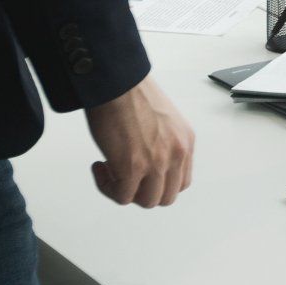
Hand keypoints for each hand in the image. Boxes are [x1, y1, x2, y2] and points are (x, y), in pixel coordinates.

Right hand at [85, 75, 194, 207]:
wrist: (117, 83)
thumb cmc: (132, 94)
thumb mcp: (164, 120)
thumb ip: (163, 142)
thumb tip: (147, 159)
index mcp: (185, 142)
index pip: (181, 181)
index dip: (158, 183)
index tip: (141, 173)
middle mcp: (176, 154)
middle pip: (166, 197)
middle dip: (142, 191)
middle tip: (124, 176)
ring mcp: (157, 163)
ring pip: (146, 201)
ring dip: (125, 191)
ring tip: (110, 170)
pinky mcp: (133, 168)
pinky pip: (123, 196)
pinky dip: (107, 187)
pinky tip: (100, 166)